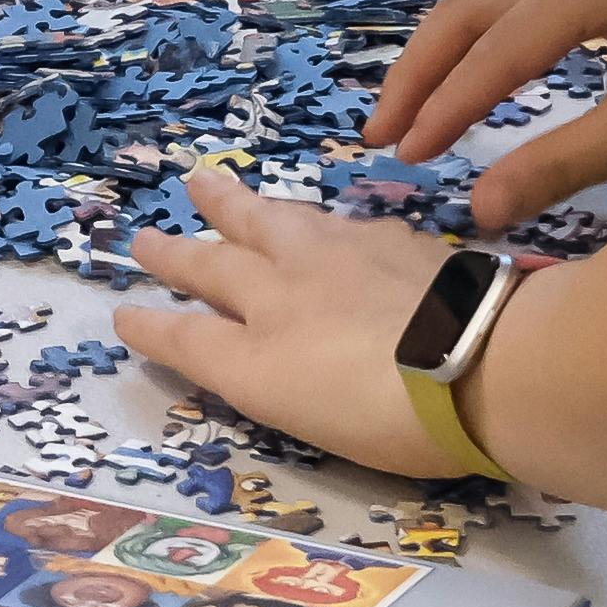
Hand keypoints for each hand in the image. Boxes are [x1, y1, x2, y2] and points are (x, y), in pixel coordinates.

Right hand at [115, 169, 465, 473]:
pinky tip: (328, 223)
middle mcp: (290, 292)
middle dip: (180, 252)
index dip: (155, 328)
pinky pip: (341, 223)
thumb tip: (212, 342)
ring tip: (216, 190)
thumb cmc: (387, 414)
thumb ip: (250, 374)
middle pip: (222, 264)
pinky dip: (317, 221)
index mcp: (260, 347)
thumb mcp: (298, 415)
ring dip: (238, 209)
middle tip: (147, 233)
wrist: (486, 360)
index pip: (191, 337)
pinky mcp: (400, 244)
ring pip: (277, 224)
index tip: (121, 313)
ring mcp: (347, 259)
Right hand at [363, 0, 606, 227]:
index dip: (446, 102)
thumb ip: (555, 166)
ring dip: (446, 26)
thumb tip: (476, 211)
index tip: (404, 154)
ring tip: (420, 93)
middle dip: (425, 68)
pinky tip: (471, 50)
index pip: (499, 44)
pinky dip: (480, 4)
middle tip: (384, 134)